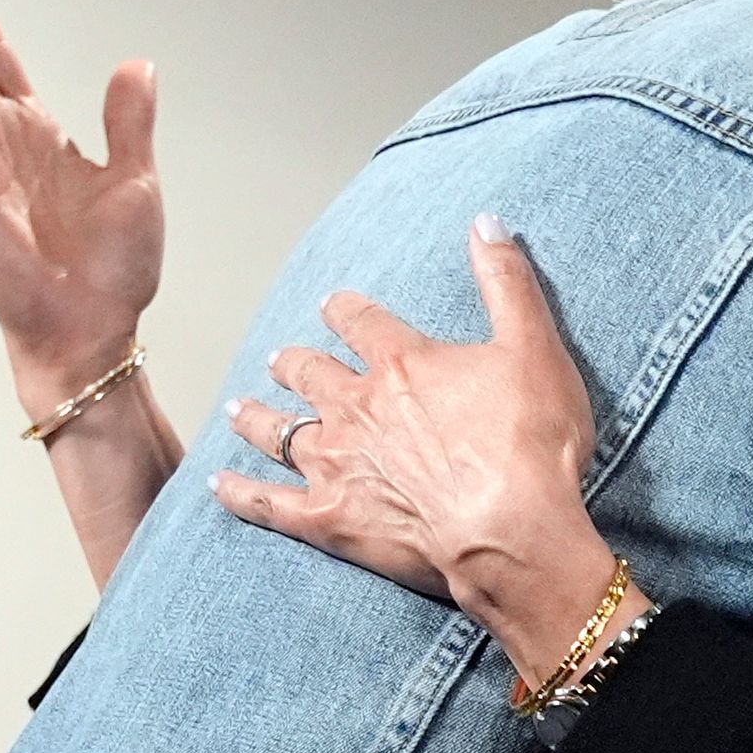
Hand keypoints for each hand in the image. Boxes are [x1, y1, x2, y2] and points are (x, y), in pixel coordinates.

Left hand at [212, 218, 631, 677]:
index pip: (361, 322)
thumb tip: (487, 221)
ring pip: (280, 431)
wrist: (509, 530)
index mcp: (402, 363)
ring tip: (241, 408)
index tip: (334, 305)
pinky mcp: (328, 519)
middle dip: (294, 363)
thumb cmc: (530, 446)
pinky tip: (219, 484)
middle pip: (311, 374)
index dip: (346, 311)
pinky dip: (240, 493)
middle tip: (281, 359)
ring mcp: (336, 463)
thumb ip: (506, 282)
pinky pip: (269, 503)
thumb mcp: (534, 349)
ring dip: (259, 417)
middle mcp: (357, 407)